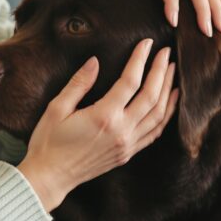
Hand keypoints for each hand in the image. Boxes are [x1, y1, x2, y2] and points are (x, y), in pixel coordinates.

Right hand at [17, 39, 178, 211]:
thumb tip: (95, 61)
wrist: (50, 177)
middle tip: (166, 53)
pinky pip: (154, 132)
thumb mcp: (57, 108)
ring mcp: (127, 145)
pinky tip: (169, 102)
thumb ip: (79, 83)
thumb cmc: (48, 142)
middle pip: (151, 96)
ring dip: (168, 91)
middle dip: (161, 72)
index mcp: (104, 117)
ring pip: (158, 115)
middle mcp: (121, 131)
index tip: (146, 43)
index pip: (130, 82)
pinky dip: (165, 115)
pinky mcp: (127, 153)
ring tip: (172, 73)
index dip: (140, 60)